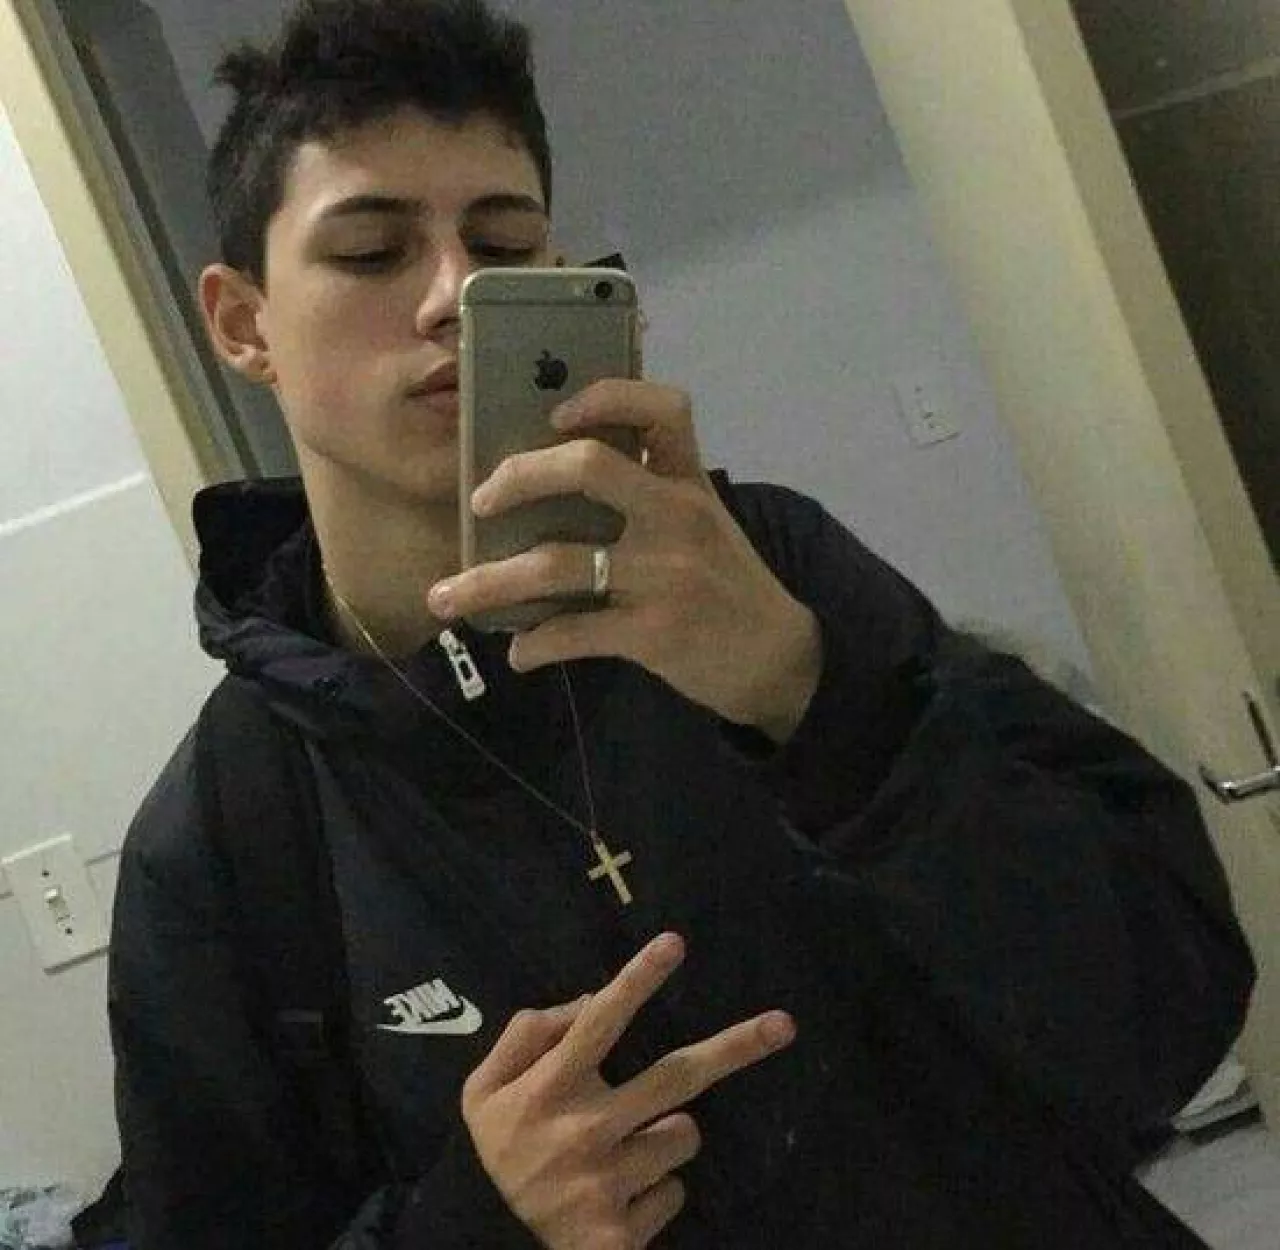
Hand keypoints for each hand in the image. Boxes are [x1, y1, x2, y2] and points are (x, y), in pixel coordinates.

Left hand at [428, 380, 823, 742]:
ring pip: (556, 564)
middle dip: (519, 477)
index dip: (604, 396)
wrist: (778, 657)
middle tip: (480, 500)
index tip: (555, 413)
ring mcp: (665, 575)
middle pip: (590, 467)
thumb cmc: (727, 583)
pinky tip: (520, 654)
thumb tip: (553, 483)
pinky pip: (572, 632)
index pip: (661, 408)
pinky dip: (534, 646)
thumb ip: (650, 494)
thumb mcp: (703, 523)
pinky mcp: (654, 632)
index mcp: (689, 481)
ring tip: (446, 599)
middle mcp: (678, 517)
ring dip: (487, 583)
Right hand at [461, 932, 795, 1248]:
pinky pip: (674, 1192)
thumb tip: (590, 1000)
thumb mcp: (484, 1086)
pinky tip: (620, 1197)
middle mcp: (585, 1127)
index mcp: (550, 1086)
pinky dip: (655, 1192)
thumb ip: (527, 1034)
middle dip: (736, 1046)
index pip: (601, 1021)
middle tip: (785, 1025)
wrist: (487, 1244)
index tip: (675, 943)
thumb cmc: (499, 1149)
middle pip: (677, 1076)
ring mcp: (608, 1180)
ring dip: (667, 1135)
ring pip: (684, 1135)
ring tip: (624, 1150)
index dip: (638, 978)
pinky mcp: (622, 1231)